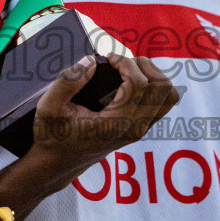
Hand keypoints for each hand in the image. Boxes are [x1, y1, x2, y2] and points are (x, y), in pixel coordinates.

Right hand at [26, 52, 179, 193]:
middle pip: (162, 86)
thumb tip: (93, 61)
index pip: (139, 82)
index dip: (125, 62)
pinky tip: (130, 82)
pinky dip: (154, 87)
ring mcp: (141, 129)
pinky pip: (164, 103)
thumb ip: (68, 81)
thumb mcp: (49, 106)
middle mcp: (134, 127)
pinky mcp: (141, 128)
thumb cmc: (53, 134)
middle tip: (120, 63)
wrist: (59, 162)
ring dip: (153, 75)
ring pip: (170, 95)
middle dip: (143, 65)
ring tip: (129, 71)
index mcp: (115, 123)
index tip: (106, 58)